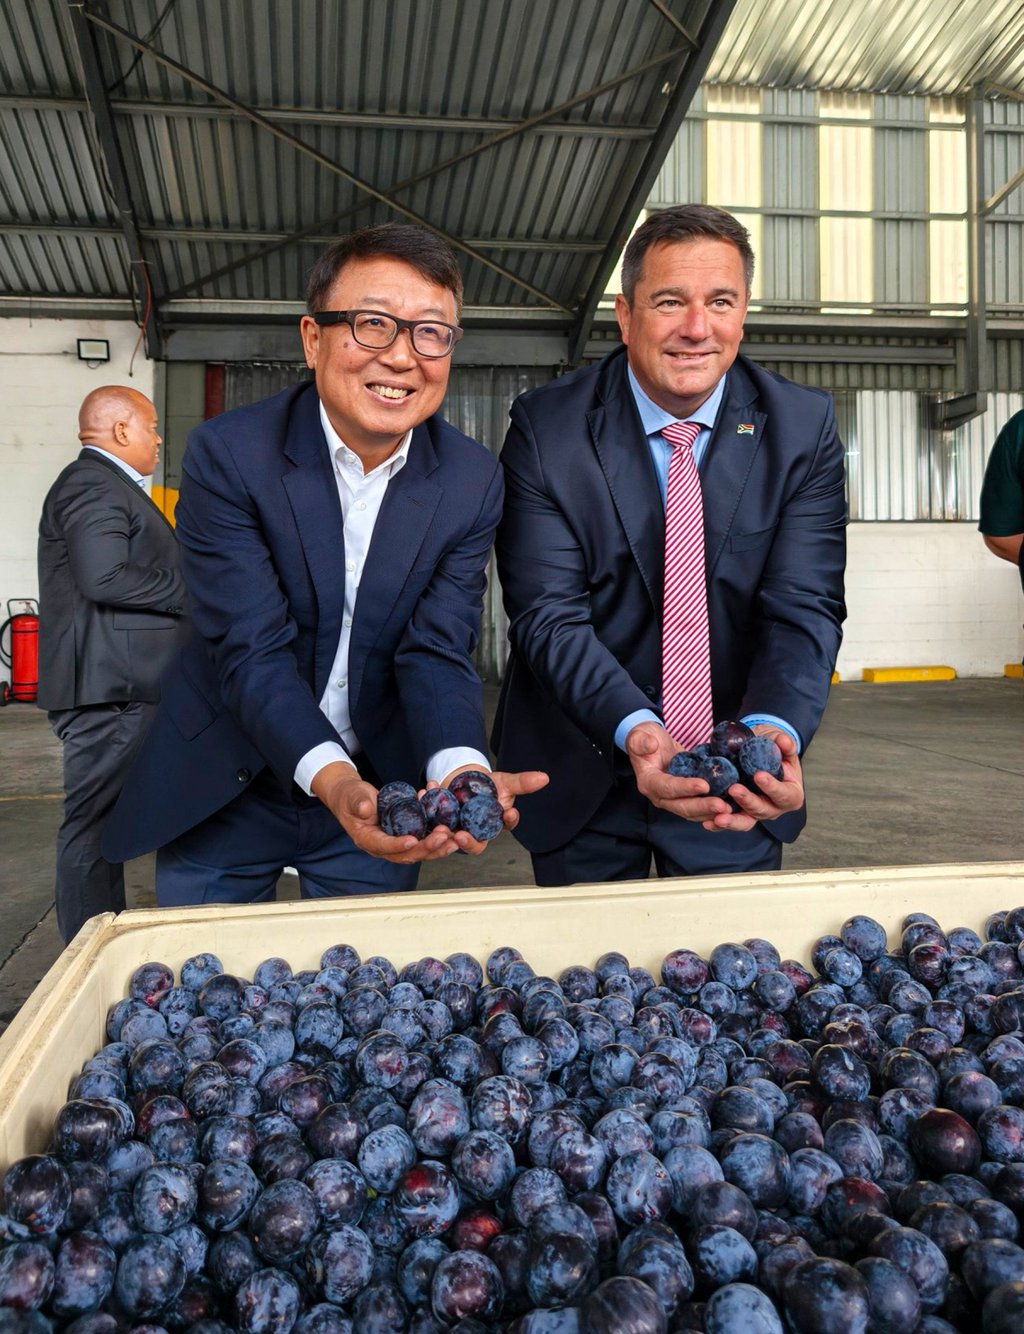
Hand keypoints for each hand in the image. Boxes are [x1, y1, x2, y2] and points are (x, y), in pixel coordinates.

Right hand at [312, 761, 460, 863]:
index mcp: (368, 840)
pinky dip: (437, 836)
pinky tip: (452, 829)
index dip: (398, 845)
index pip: (384, 846)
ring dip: (438, 846)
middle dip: (427, 847)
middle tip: (443, 836)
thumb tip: (366, 809)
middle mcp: (384, 846)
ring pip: (419, 850)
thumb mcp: (352, 796)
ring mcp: (396, 843)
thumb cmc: (351, 797)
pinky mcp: (406, 835)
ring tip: (454, 839)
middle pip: (407, 853)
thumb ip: (358, 803)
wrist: (353, 797)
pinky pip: (423, 839)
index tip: (412, 840)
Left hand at [439, 765, 548, 854]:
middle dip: (468, 842)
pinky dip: (428, 805)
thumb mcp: (505, 781)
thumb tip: (545, 777)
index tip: (508, 813)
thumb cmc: (487, 786)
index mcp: (495, 823)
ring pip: (451, 839)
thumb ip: (522, 783)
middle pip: (476, 844)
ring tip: (441, 826)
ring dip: (445, 833)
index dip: (507, 821)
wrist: (465, 781)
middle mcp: (476, 831)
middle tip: (462, 836)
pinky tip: (426, 791)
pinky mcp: (438, 823)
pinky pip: (432, 819)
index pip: (504, 826)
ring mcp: (456, 829)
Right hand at [625, 721, 731, 823]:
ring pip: (691, 812)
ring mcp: (672, 799)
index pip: (667, 788)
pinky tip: (727, 808)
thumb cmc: (645, 739)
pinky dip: (711, 810)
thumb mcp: (639, 735)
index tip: (704, 785)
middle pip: (681, 806)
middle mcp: (659, 796)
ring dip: (709, 812)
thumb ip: (642, 741)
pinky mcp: (683, 798)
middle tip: (722, 805)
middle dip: (702, 807)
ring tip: (728, 810)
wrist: (651, 744)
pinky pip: (698, 808)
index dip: (685, 788)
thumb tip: (650, 744)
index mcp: (649, 782)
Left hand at [700, 725, 804, 833]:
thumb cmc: (774, 752)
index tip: (758, 775)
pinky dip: (718, 825)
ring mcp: (756, 813)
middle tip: (734, 789)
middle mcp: (774, 808)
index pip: (784, 794)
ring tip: (718, 817)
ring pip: (745, 821)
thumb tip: (783, 741)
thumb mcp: (783, 746)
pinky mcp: (740, 814)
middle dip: (748, 801)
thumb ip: (786, 745)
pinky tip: (707, 823)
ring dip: (731, 820)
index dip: (772, 787)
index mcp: (790, 795)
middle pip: (762, 810)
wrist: (760, 757)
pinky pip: (730, 821)